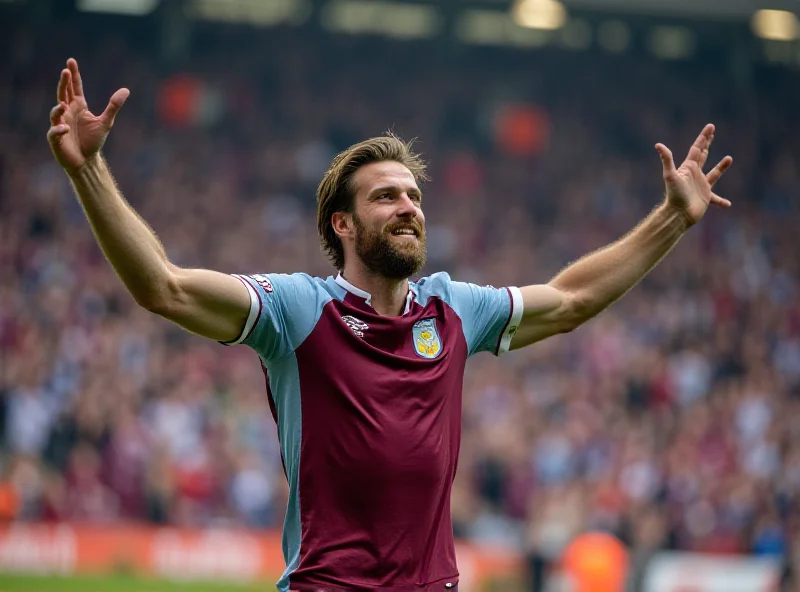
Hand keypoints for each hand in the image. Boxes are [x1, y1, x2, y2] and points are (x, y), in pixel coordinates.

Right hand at [47, 58, 129, 175]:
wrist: (86, 161)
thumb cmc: (93, 141)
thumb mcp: (105, 122)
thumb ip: (113, 106)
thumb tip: (126, 90)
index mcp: (78, 106)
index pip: (74, 88)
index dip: (73, 75)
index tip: (71, 61)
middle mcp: (67, 112)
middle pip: (63, 94)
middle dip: (63, 83)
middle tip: (65, 71)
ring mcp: (59, 124)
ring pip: (55, 112)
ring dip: (58, 108)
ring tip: (64, 105)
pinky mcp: (56, 138)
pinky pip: (54, 132)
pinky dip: (59, 129)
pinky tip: (66, 128)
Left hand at [656, 124, 732, 226]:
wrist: (677, 214)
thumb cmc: (674, 195)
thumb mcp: (670, 175)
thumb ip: (666, 159)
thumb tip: (658, 145)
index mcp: (688, 167)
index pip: (697, 148)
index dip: (704, 137)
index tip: (711, 126)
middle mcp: (694, 174)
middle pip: (702, 156)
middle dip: (707, 144)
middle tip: (712, 133)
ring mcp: (701, 185)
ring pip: (714, 174)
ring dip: (721, 167)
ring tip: (729, 158)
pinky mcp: (705, 197)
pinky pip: (716, 198)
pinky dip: (721, 200)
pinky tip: (728, 204)